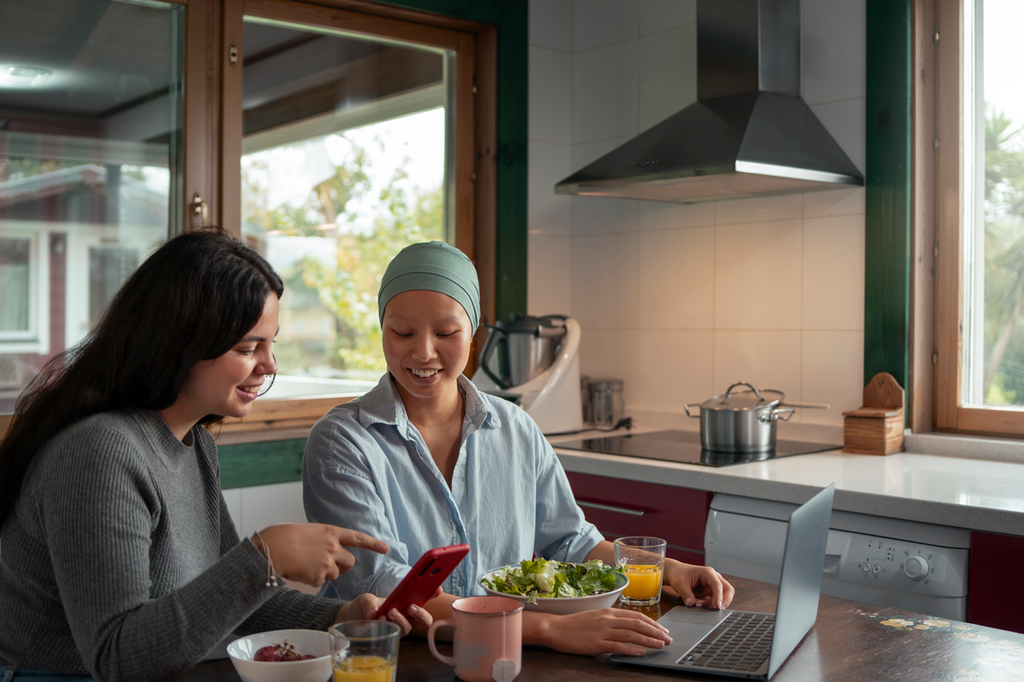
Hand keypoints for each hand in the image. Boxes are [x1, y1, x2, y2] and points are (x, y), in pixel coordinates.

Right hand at [252, 524, 387, 586]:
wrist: (271, 549)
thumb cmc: (284, 537)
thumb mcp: (309, 531)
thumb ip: (323, 540)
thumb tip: (329, 552)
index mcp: (330, 531)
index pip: (358, 538)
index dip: (373, 544)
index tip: (386, 548)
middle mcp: (333, 546)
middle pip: (350, 562)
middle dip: (343, 566)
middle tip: (327, 564)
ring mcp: (327, 562)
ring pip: (336, 574)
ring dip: (326, 573)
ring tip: (307, 565)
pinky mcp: (318, 576)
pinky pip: (320, 582)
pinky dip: (312, 580)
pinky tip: (300, 571)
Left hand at [338, 593, 434, 634]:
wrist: (352, 619)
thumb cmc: (364, 606)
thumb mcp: (365, 598)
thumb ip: (369, 602)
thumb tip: (373, 613)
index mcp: (405, 600)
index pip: (424, 597)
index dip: (433, 593)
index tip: (437, 588)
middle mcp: (406, 614)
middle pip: (424, 619)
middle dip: (421, 613)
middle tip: (411, 606)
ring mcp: (399, 626)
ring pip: (409, 627)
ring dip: (401, 619)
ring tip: (390, 612)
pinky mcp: (391, 635)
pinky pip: (396, 634)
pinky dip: (389, 625)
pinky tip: (379, 619)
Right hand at [532, 608, 671, 656]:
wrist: (555, 628)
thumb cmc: (574, 624)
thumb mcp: (595, 617)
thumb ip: (611, 620)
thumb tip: (627, 626)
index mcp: (609, 612)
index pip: (636, 616)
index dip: (652, 623)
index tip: (662, 630)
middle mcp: (608, 620)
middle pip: (637, 624)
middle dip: (655, 632)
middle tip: (667, 639)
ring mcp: (603, 631)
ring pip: (631, 635)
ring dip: (648, 640)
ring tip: (660, 645)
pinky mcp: (597, 643)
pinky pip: (618, 646)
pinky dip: (631, 649)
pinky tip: (641, 652)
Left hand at [664, 560, 734, 609]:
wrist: (675, 573)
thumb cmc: (679, 574)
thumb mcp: (680, 583)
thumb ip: (686, 594)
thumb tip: (691, 604)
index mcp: (707, 572)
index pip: (717, 584)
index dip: (719, 596)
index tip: (718, 606)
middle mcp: (713, 578)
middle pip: (728, 590)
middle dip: (725, 600)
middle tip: (718, 609)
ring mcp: (713, 585)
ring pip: (722, 597)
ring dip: (712, 603)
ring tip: (697, 604)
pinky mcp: (710, 591)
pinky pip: (714, 600)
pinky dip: (708, 604)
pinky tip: (698, 603)